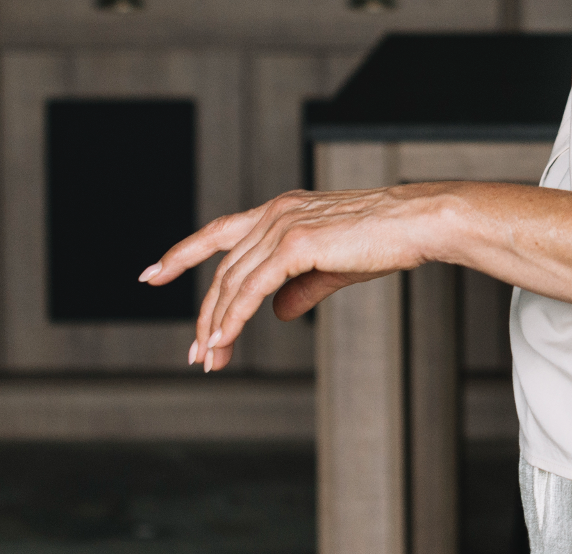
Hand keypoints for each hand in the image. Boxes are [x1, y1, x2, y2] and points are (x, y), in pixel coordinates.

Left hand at [143, 184, 452, 372]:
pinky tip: (224, 340)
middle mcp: (276, 213)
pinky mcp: (296, 243)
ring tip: (210, 359)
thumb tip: (277, 312)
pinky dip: (234, 317)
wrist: (418, 222)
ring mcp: (283, 225)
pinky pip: (253, 289)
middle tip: (198, 355)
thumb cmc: (386, 239)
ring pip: (233, 283)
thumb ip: (301, 287)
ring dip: (217, 326)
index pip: (219, 233)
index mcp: (281, 211)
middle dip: (205, 317)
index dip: (183, 253)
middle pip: (223, 271)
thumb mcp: (334, 265)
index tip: (152, 274)